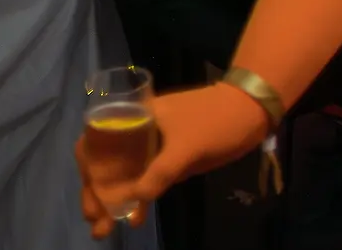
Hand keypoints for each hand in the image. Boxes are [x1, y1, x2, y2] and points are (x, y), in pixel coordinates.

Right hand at [77, 84, 268, 238]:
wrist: (254, 111)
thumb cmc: (217, 119)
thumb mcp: (187, 146)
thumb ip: (160, 172)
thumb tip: (133, 201)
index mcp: (135, 117)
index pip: (96, 141)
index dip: (87, 168)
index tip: (89, 192)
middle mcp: (138, 131)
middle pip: (107, 163)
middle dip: (97, 192)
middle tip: (95, 221)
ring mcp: (154, 146)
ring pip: (126, 175)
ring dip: (114, 201)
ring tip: (104, 230)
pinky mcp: (170, 160)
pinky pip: (146, 180)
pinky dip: (138, 198)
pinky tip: (135, 218)